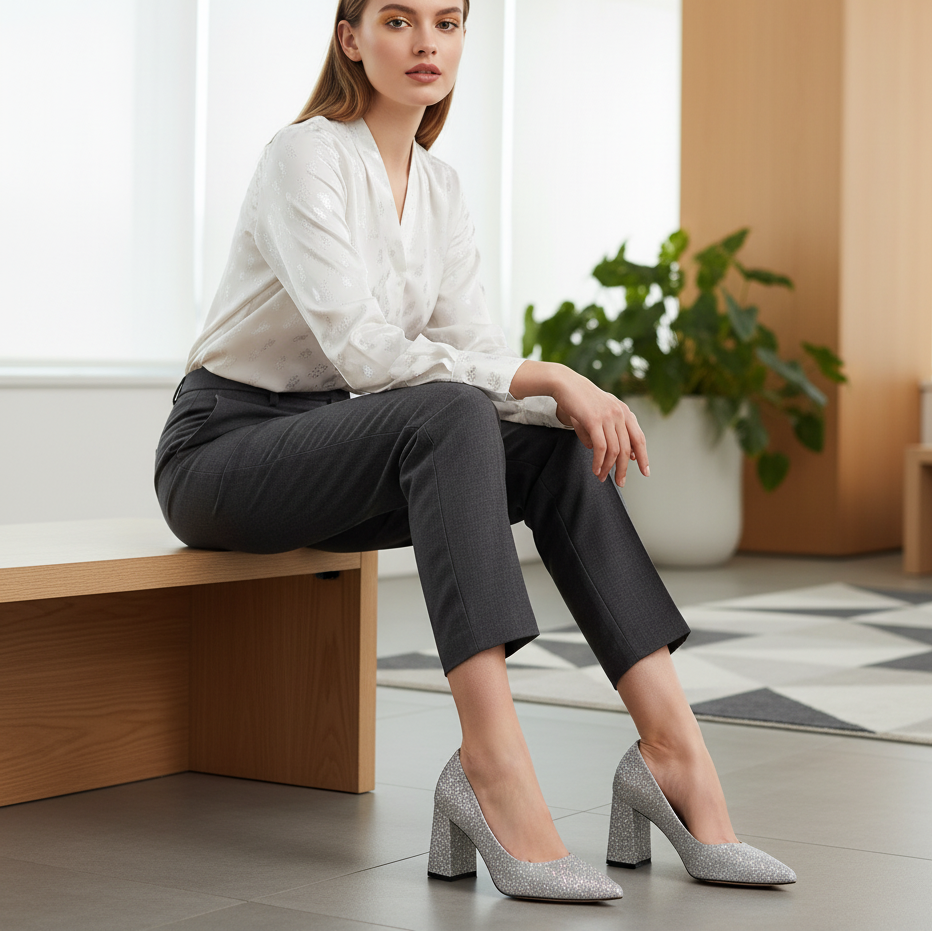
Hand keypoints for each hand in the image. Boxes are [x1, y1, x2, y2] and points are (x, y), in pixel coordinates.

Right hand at [510, 361, 648, 485]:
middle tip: (620, 482)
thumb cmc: (581, 399)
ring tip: (601, 477)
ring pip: (614, 450)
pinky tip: (595, 468)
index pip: (639, 438)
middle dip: (623, 468)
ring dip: (608, 467)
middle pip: (628, 448)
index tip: (644, 472)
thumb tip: (610, 454)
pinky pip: (601, 447)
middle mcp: (620, 414)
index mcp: (625, 412)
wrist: (566, 383)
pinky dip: (599, 461)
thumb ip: (608, 431)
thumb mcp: (600, 413)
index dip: (643, 457)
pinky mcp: (594, 420)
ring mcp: (608, 416)